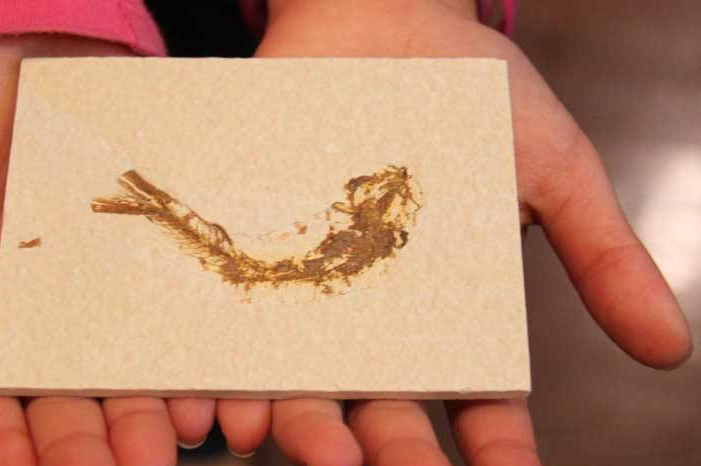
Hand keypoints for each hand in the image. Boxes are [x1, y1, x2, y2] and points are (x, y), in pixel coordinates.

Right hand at [0, 36, 216, 465]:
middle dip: (86, 446)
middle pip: (56, 396)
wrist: (0, 20)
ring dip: (143, 410)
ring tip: (179, 444)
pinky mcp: (135, 237)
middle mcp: (28, 301)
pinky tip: (210, 373)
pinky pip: (164, 298)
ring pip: (116, 363)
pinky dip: (182, 341)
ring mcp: (86, 272)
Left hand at [223, 1, 692, 464]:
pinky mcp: (245, 246)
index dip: (493, 447)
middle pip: (378, 406)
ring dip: (291, 422)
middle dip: (384, 450)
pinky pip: (224, 314)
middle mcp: (370, 314)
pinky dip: (214, 366)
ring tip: (281, 445)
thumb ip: (601, 256)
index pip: (477, 400)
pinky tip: (210, 402)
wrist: (381, 13)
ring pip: (296, 376)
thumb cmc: (474, 91)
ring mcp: (302, 284)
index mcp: (447, 312)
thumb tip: (669, 350)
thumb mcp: (555, 167)